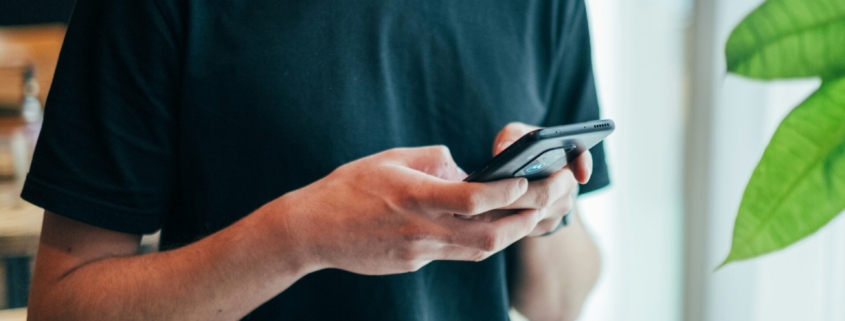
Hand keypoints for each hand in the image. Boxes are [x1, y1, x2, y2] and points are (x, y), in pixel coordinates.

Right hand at [271, 146, 542, 274]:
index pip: (475, 199)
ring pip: (478, 252)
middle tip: (546, 202)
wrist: (312, 230)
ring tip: (528, 217)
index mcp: (416, 197)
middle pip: (489, 236)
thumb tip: (463, 167)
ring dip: (508, 235)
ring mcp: (419, 252)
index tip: (527, 179)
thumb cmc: (348, 187)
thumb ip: (432, 160)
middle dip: (524, 221)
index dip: (507, 191)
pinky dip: (476, 241)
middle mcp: (423, 229)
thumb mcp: (390, 159)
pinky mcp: (413, 264)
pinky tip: (486, 228)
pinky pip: (454, 255)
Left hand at [489, 122, 592, 236]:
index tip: (581, 175)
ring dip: (508, 209)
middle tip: (492, 192)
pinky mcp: (545, 226)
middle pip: (547, 192)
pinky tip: (485, 215)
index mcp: (566, 156)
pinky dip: (505, 221)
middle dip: (518, 193)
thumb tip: (503, 151)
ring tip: (481, 203)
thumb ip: (511, 137)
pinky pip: (526, 226)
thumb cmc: (519, 150)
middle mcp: (567, 184)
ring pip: (534, 213)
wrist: (519, 176)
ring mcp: (559, 208)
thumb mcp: (515, 136)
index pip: (581, 157)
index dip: (583, 166)